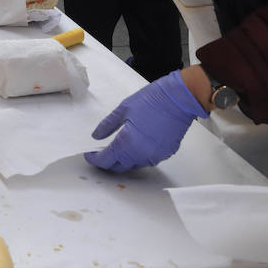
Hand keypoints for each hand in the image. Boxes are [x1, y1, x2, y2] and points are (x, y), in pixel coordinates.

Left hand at [84, 70, 209, 172]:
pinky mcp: (166, 154)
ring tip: (117, 149)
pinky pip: (147, 160)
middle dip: (108, 162)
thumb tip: (96, 136)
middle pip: (119, 167)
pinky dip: (138, 157)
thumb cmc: (151, 100)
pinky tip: (135, 146)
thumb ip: (107, 125)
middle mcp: (141, 154)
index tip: (89, 155)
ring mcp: (155, 156)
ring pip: (134, 165)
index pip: (106, 160)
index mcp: (127, 143)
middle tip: (101, 154)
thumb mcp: (123, 109)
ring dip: (124, 160)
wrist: (179, 99)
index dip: (95, 159)